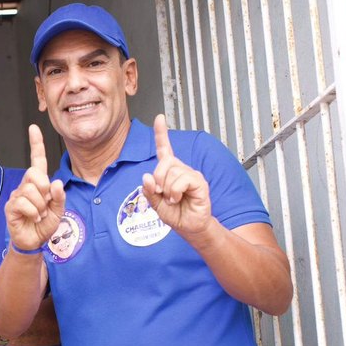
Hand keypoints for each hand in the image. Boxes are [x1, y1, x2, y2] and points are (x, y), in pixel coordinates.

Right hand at [4, 124, 65, 251]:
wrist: (34, 242)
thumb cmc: (44, 224)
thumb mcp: (59, 210)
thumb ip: (60, 197)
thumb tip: (56, 182)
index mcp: (39, 183)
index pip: (37, 160)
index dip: (36, 144)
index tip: (33, 128)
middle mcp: (25, 185)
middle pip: (34, 173)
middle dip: (44, 189)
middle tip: (45, 205)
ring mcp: (16, 195)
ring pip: (30, 190)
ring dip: (40, 206)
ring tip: (39, 215)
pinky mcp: (10, 207)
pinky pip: (23, 203)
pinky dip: (33, 212)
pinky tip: (32, 218)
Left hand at [141, 114, 212, 235]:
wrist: (188, 227)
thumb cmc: (175, 214)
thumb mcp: (155, 204)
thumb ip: (149, 191)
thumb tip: (147, 176)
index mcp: (169, 171)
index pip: (164, 149)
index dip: (161, 133)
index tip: (159, 118)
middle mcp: (181, 169)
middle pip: (164, 163)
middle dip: (158, 180)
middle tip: (162, 194)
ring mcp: (191, 175)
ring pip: (172, 173)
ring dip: (167, 190)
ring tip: (173, 199)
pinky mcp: (199, 182)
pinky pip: (182, 180)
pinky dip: (175, 192)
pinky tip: (178, 198)